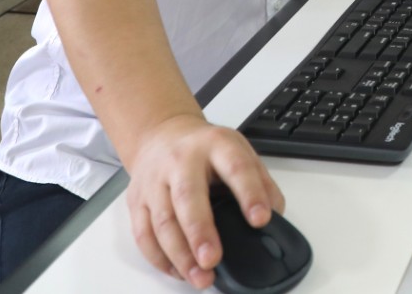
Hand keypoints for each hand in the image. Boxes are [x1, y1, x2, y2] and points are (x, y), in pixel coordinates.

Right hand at [124, 113, 284, 287]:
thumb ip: (260, 181)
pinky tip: (177, 270)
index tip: (260, 220)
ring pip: (162, 221)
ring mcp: (154, 180)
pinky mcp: (136, 200)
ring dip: (180, 254)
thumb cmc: (205, 147)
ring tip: (199, 276)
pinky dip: (159, 258)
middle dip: (200, 232)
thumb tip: (275, 216)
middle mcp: (182, 160)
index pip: (236, 167)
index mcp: (216, 144)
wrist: (162, 134)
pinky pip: (143, 234)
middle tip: (212, 260)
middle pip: (188, 196)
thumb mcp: (239, 150)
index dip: (250, 193)